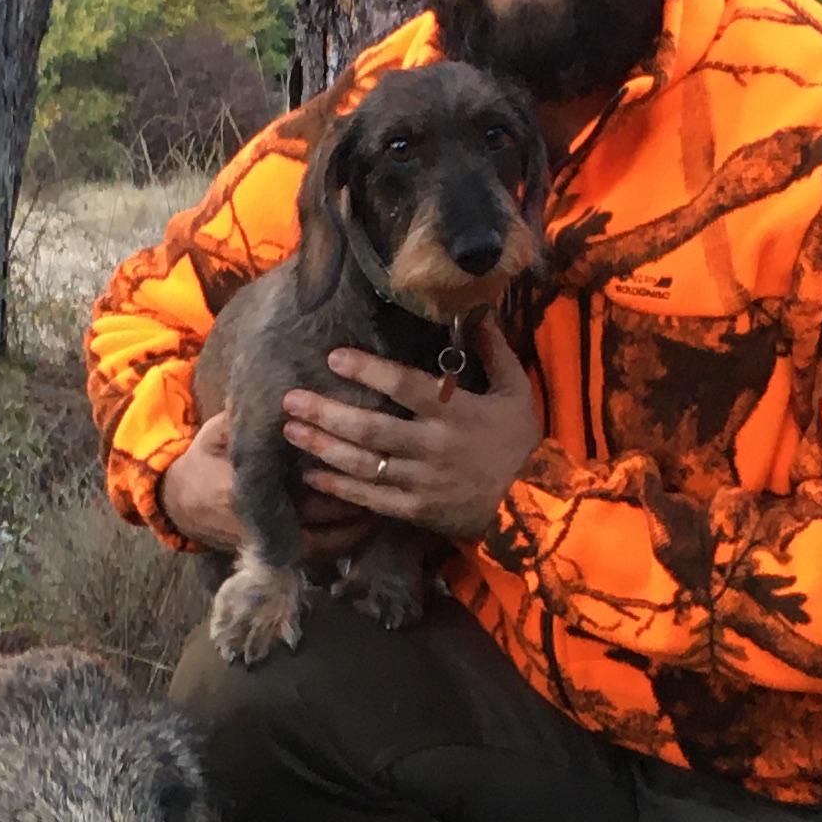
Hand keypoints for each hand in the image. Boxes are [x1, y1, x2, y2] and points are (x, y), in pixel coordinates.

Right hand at [158, 411, 368, 559]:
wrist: (179, 505)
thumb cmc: (202, 461)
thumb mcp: (217, 432)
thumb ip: (245, 418)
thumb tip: (280, 394)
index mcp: (241, 488)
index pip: (294, 483)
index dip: (330, 472)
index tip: (359, 453)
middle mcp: (257, 520)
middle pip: (316, 513)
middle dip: (352, 497)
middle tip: (386, 476)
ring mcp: (267, 541)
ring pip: (322, 540)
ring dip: (353, 526)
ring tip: (383, 504)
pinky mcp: (274, 552)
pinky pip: (315, 554)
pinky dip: (341, 543)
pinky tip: (363, 526)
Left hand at [282, 319, 542, 542]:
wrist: (532, 506)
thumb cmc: (520, 445)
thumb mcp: (516, 392)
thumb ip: (494, 352)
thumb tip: (476, 312)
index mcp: (456, 412)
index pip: (405, 386)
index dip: (367, 371)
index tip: (333, 357)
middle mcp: (433, 445)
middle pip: (370, 428)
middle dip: (326, 413)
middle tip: (290, 400)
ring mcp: (421, 481)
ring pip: (363, 463)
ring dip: (323, 447)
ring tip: (290, 431)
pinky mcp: (415, 509)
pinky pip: (370, 499)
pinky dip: (339, 488)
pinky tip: (312, 475)